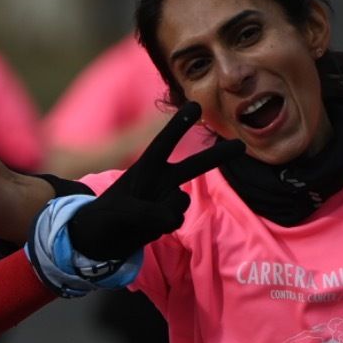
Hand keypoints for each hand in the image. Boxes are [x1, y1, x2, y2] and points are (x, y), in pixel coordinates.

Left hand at [66, 103, 242, 260]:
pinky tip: (146, 227)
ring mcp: (168, 197)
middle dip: (218, 155)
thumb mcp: (118, 212)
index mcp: (144, 167)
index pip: (164, 143)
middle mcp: (161, 179)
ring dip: (163, 212)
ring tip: (138, 218)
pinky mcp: (171, 216)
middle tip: (242, 145)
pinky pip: (176, 219)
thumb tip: (173, 217)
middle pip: (194, 165)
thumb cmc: (103, 218)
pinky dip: (162, 226)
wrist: (100, 238)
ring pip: (181, 202)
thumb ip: (146, 212)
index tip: (196, 104)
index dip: (179, 125)